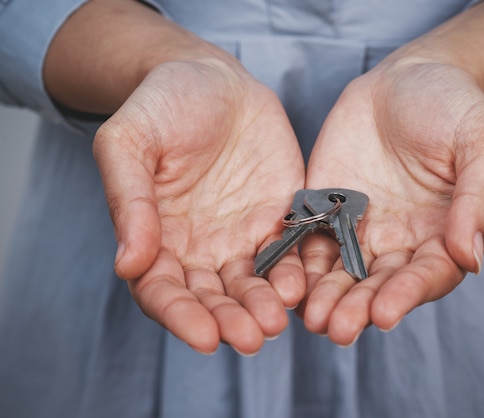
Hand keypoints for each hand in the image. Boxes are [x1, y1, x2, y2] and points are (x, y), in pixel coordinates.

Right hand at [93, 59, 304, 354]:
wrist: (212, 77)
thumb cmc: (160, 105)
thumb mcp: (129, 142)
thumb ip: (127, 200)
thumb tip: (128, 265)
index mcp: (157, 237)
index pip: (163, 291)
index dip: (181, 316)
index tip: (204, 337)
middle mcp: (200, 248)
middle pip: (213, 299)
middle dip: (231, 321)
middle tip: (253, 337)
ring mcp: (242, 236)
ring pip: (253, 284)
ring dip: (264, 306)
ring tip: (277, 320)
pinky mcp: (280, 218)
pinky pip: (290, 252)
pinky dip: (295, 272)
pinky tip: (302, 284)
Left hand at [300, 61, 483, 345]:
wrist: (406, 77)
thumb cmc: (453, 106)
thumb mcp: (482, 142)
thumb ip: (479, 197)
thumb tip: (471, 257)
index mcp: (443, 234)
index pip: (427, 275)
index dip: (406, 295)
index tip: (384, 313)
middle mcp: (400, 241)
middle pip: (379, 284)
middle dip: (358, 307)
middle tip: (336, 328)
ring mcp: (360, 227)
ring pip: (340, 272)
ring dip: (325, 296)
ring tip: (308, 317)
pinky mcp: (325, 209)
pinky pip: (309, 240)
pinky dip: (297, 262)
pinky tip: (282, 280)